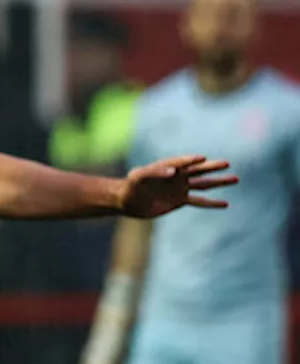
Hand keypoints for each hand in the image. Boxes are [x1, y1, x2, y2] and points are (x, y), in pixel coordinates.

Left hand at [119, 155, 237, 217]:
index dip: (190, 160)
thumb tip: (173, 171)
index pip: (182, 162)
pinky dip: (212, 203)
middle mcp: (178, 175)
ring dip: (219, 182)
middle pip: (198, 170)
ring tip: (236, 179)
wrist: (128, 200)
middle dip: (212, 167)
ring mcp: (180, 187)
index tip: (202, 159)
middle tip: (227, 163)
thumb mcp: (138, 176)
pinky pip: (199, 201)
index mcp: (167, 166)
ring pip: (204, 184)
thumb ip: (154, 172)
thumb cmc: (130, 185)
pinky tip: (225, 204)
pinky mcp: (180, 200)